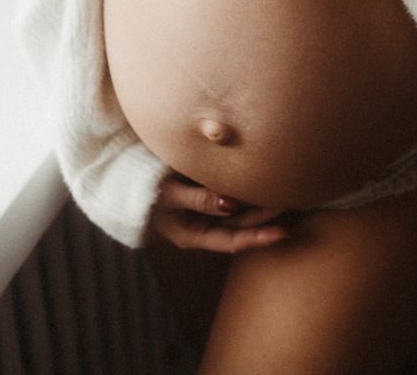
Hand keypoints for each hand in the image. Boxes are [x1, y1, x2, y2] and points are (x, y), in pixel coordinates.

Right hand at [149, 171, 291, 252]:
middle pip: (241, 226)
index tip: (283, 232)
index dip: (258, 237)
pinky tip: (266, 183)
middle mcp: (203, 226)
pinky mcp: (205, 191)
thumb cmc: (142, 188)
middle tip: (295, 203)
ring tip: (290, 195)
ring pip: (240, 212)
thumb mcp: (168, 194)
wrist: (121, 175)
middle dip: (267, 218)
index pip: (232, 241)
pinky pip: (233, 195)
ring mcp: (205, 210)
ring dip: (263, 206)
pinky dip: (250, 192)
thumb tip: (231, 203)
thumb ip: (198, 198)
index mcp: (193, 235)